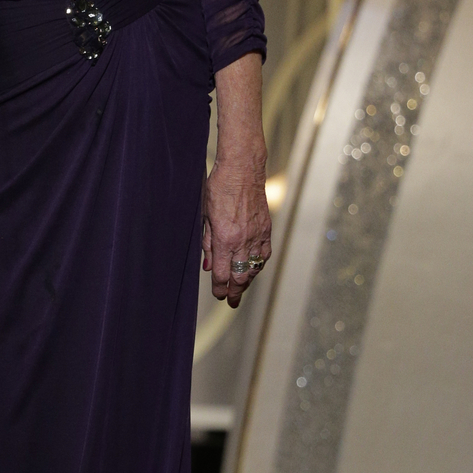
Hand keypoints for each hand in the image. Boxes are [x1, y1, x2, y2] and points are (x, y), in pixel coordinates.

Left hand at [202, 151, 271, 306]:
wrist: (242, 170)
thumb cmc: (218, 189)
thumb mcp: (205, 216)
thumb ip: (207, 243)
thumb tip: (207, 266)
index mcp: (224, 239)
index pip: (222, 274)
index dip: (220, 288)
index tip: (218, 295)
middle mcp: (243, 241)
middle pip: (240, 277)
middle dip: (235, 292)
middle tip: (231, 302)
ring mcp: (257, 236)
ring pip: (254, 268)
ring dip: (247, 281)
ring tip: (241, 288)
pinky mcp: (266, 229)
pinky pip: (264, 254)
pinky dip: (258, 265)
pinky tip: (253, 269)